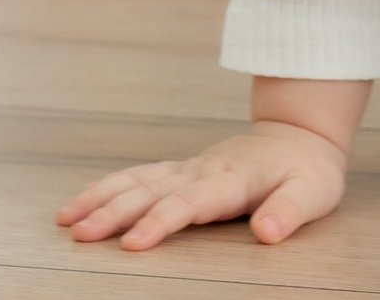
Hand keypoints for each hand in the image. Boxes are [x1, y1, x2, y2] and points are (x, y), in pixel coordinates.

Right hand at [57, 121, 348, 249]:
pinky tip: (84, 197)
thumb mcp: (312, 193)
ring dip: (100, 198)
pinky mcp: (182, 169)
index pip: (189, 204)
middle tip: (80, 234)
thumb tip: (267, 232)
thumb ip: (289, 211)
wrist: (301, 135)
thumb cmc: (308, 171)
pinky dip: (108, 185)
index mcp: (231, 180)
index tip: (131, 244)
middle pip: (150, 192)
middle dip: (113, 213)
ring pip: (136, 180)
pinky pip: (139, 174)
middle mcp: (202, 171)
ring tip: (67, 218)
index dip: (159, 223)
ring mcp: (189, 168)